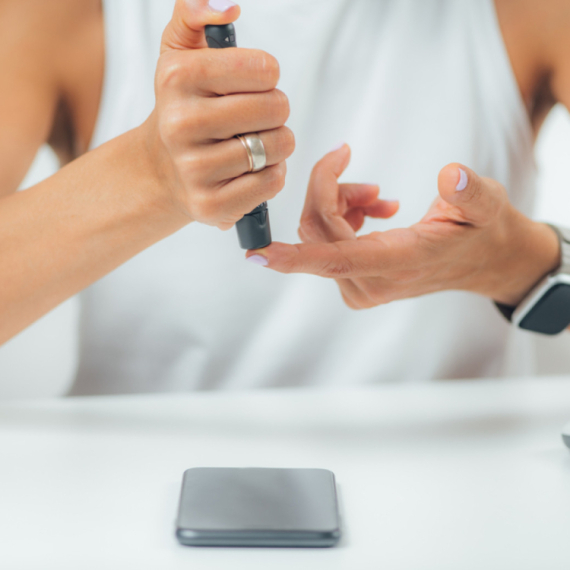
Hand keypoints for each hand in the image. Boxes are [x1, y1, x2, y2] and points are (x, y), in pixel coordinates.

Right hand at [142, 0, 294, 229]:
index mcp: (178, 77)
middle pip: (276, 108)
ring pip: (278, 147)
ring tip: (254, 143)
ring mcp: (194, 169)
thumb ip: (195, 14)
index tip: (251, 84)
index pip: (264, 68)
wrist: (161, 170)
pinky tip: (252, 169)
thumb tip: (228, 6)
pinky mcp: (211, 205)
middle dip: (275, 110)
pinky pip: (272, 182)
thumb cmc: (183, 108)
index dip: (267, 76)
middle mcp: (181, 124)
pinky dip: (273, 174)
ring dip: (277, 144)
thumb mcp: (179, 53)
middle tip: (255, 118)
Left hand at [246, 145, 559, 308]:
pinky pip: (325, 243)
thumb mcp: (488, 206)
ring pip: (318, 234)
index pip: (336, 260)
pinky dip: (341, 216)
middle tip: (355, 165)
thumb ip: (472, 193)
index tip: (257, 254)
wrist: (481, 261)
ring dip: (338, 202)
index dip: (294, 257)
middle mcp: (371, 282)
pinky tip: (371, 208)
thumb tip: (451, 175)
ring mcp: (361, 286)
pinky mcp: (356, 281)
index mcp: (399, 263)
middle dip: (328, 189)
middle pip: (318, 231)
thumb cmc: (482, 232)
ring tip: (377, 195)